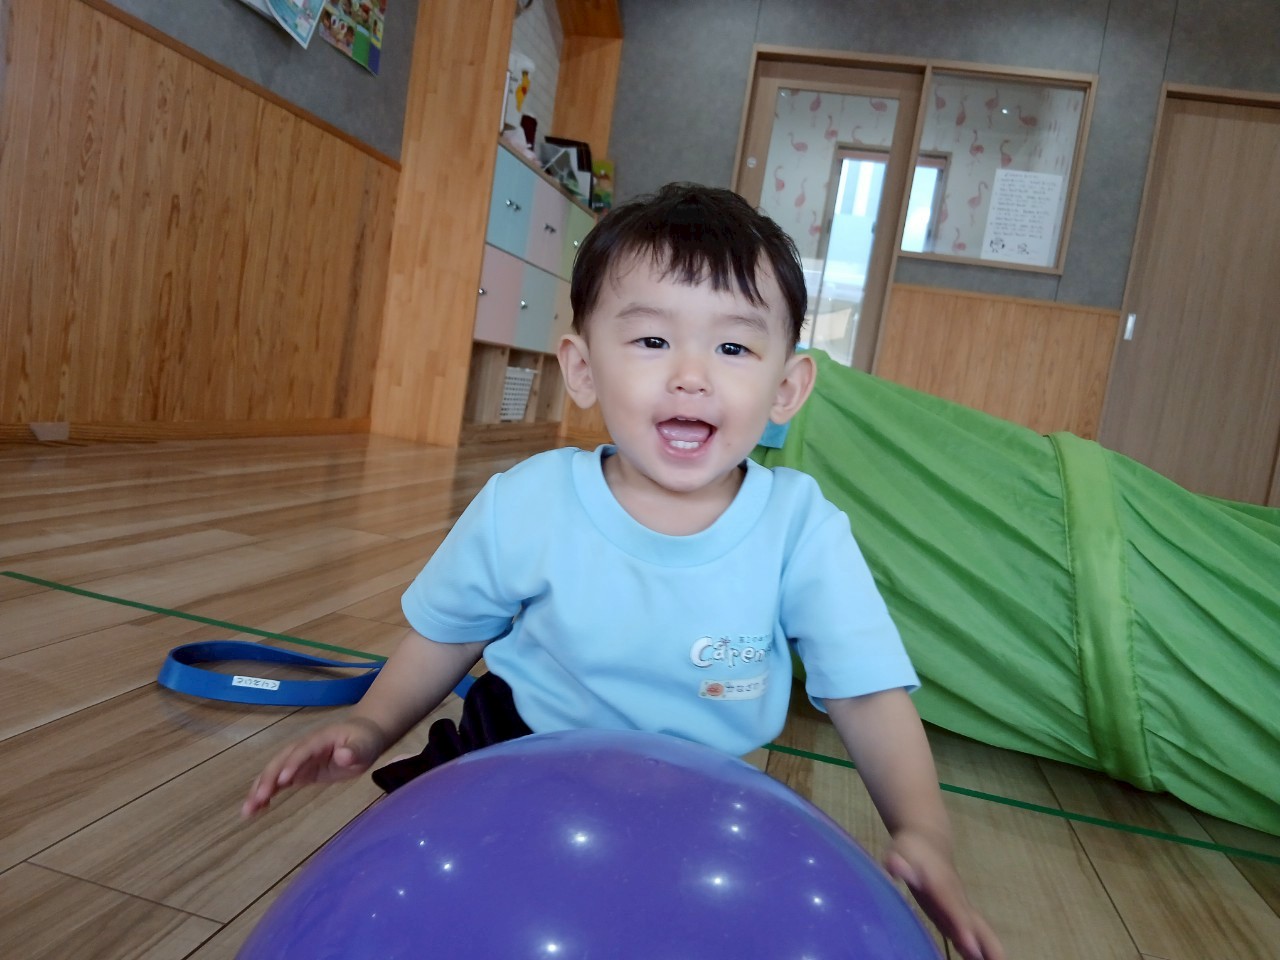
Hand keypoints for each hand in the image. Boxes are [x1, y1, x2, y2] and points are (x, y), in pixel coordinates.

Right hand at [241, 717, 386, 818]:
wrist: (361, 737)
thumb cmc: (364, 741)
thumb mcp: (365, 745)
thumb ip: (355, 751)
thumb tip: (343, 756)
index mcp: (319, 739)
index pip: (303, 750)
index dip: (293, 764)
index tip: (283, 781)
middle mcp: (303, 748)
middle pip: (281, 761)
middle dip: (269, 779)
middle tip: (258, 799)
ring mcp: (298, 760)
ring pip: (274, 772)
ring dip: (259, 789)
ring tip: (247, 811)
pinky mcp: (298, 773)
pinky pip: (278, 783)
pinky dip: (266, 794)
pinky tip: (255, 810)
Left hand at [885, 830, 1003, 959]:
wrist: (928, 841)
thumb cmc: (911, 849)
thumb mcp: (900, 851)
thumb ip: (897, 862)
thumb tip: (894, 866)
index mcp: (941, 885)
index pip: (953, 907)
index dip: (962, 926)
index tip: (971, 947)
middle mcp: (957, 900)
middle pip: (978, 925)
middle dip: (990, 946)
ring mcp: (960, 908)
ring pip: (981, 932)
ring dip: (991, 951)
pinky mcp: (957, 915)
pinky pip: (973, 934)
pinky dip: (980, 950)